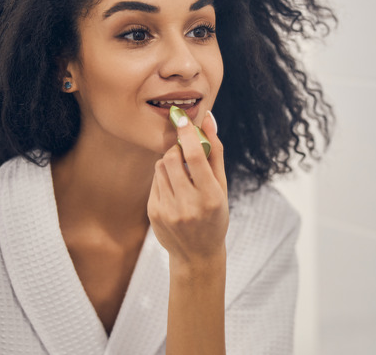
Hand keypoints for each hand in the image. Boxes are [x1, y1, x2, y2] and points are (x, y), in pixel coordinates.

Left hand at [148, 111, 228, 270]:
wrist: (197, 255)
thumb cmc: (215, 217)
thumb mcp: (222, 188)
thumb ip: (215, 153)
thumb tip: (208, 119)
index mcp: (210, 198)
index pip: (194, 157)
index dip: (187, 134)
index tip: (183, 119)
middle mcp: (188, 205)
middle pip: (172, 158)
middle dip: (177, 149)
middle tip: (186, 150)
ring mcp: (168, 210)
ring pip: (160, 167)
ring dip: (170, 163)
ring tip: (183, 175)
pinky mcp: (154, 213)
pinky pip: (155, 181)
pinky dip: (164, 177)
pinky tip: (175, 191)